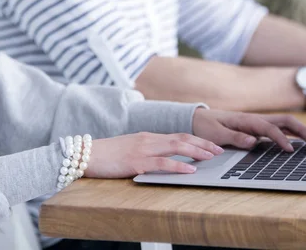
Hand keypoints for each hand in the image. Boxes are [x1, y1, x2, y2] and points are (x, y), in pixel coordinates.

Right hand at [85, 132, 223, 178]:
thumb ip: (146, 150)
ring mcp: (143, 150)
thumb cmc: (106, 154)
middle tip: (220, 150)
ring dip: (197, 152)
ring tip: (211, 157)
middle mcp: (148, 140)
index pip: (178, 135)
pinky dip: (179, 166)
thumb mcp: (130, 148)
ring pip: (177, 147)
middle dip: (203, 144)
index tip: (211, 145)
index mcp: (148, 137)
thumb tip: (162, 156)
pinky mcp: (137, 162)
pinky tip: (191, 171)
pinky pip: (163, 163)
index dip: (197, 140)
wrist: (85, 154)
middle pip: (182, 138)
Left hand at [192, 109, 305, 151]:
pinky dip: (289, 133)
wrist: (197, 118)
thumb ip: (234, 137)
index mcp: (246, 120)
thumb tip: (253, 141)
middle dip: (300, 130)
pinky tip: (297, 142)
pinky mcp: (255, 127)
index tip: (290, 150)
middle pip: (284, 120)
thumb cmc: (205, 126)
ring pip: (283, 123)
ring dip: (298, 131)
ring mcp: (256, 122)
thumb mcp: (215, 134)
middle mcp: (254, 119)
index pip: (269, 128)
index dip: (281, 139)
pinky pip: (276, 129)